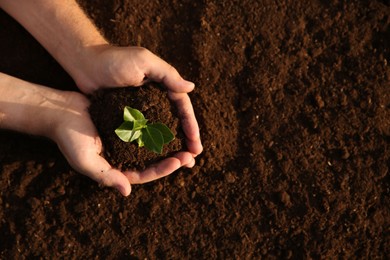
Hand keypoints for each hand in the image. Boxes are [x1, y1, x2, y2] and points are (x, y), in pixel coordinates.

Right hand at [51, 92, 195, 195]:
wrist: (59, 111)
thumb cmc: (69, 138)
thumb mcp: (85, 160)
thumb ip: (106, 176)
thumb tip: (127, 192)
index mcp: (117, 167)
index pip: (145, 173)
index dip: (163, 169)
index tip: (179, 161)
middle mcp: (124, 155)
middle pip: (153, 160)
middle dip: (173, 158)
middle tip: (192, 153)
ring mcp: (126, 139)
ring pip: (154, 144)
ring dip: (171, 142)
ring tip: (189, 139)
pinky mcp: (127, 123)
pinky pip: (147, 126)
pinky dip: (159, 125)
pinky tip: (174, 120)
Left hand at [76, 45, 202, 156]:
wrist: (85, 64)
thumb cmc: (114, 59)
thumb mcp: (143, 61)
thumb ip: (167, 74)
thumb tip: (192, 87)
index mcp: (163, 86)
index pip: (182, 108)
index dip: (191, 125)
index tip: (196, 143)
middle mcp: (155, 99)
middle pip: (175, 122)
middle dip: (186, 140)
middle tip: (193, 157)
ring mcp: (141, 110)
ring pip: (161, 131)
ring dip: (171, 146)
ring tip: (180, 163)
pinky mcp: (127, 117)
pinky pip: (143, 133)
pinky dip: (151, 145)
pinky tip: (156, 159)